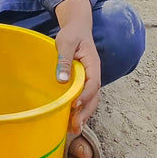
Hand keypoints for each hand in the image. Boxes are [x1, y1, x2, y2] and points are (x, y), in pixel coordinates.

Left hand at [54, 0, 101, 131]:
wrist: (77, 28)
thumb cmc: (72, 34)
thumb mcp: (65, 42)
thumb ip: (64, 60)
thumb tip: (62, 80)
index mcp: (93, 63)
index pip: (93, 83)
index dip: (85, 95)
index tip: (74, 105)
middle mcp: (94, 74)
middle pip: (94, 96)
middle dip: (86, 112)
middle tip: (75, 126)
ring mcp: (91, 79)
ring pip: (91, 100)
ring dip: (84, 114)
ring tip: (73, 129)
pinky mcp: (85, 82)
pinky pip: (85, 98)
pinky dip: (81, 110)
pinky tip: (71, 120)